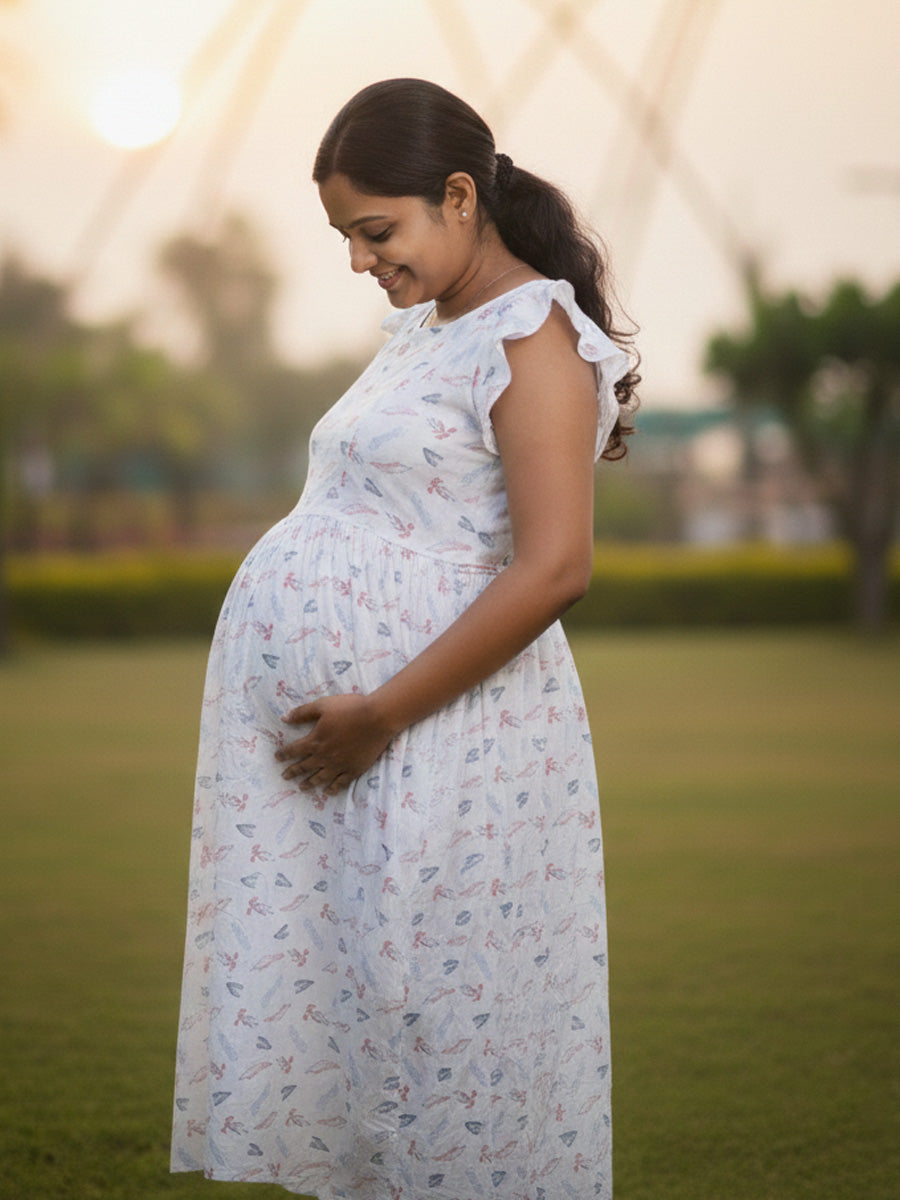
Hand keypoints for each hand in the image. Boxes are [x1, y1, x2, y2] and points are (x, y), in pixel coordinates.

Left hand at [275, 692, 394, 794]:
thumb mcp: (323, 705)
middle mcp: (324, 756)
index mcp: (315, 740)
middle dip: (293, 771)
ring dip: (309, 783)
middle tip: (285, 777)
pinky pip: (340, 783)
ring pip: (320, 778)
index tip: (277, 758)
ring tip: (302, 788)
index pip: (294, 750)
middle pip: (305, 766)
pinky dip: (332, 788)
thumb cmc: (350, 708)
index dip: (284, 754)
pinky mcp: (354, 769)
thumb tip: (284, 718)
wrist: (377, 718)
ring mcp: (339, 765)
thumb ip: (303, 713)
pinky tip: (328, 791)